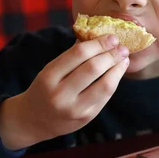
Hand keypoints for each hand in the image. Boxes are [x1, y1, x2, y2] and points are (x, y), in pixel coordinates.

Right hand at [0, 34, 129, 149]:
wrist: (34, 120)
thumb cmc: (45, 89)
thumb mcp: (50, 70)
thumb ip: (72, 57)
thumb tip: (100, 38)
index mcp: (49, 77)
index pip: (78, 54)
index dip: (99, 43)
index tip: (112, 37)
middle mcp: (61, 94)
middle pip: (93, 68)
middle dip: (111, 55)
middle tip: (122, 47)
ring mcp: (75, 108)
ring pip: (104, 85)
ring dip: (118, 69)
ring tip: (124, 59)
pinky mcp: (87, 118)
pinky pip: (105, 97)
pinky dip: (115, 81)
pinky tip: (118, 72)